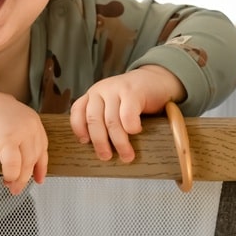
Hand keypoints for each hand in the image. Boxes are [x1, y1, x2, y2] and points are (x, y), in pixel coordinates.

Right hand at [0, 92, 48, 194]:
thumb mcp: (10, 122)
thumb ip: (20, 136)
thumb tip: (22, 159)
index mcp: (32, 120)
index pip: (42, 146)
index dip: (41, 165)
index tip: (39, 178)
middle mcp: (30, 124)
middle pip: (34, 156)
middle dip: (26, 175)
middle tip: (17, 187)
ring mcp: (21, 131)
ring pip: (26, 162)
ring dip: (18, 177)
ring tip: (10, 185)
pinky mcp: (8, 138)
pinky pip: (13, 162)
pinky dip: (11, 173)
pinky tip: (7, 178)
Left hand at [69, 65, 184, 162]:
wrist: (158, 79)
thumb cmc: (136, 99)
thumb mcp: (114, 105)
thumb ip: (105, 119)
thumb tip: (102, 148)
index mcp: (93, 95)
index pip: (77, 111)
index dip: (78, 128)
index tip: (85, 142)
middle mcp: (101, 90)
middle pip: (93, 120)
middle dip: (100, 142)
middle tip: (106, 157)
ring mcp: (116, 89)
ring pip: (111, 121)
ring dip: (119, 142)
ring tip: (126, 155)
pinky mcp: (132, 91)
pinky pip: (127, 115)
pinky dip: (131, 128)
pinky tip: (136, 132)